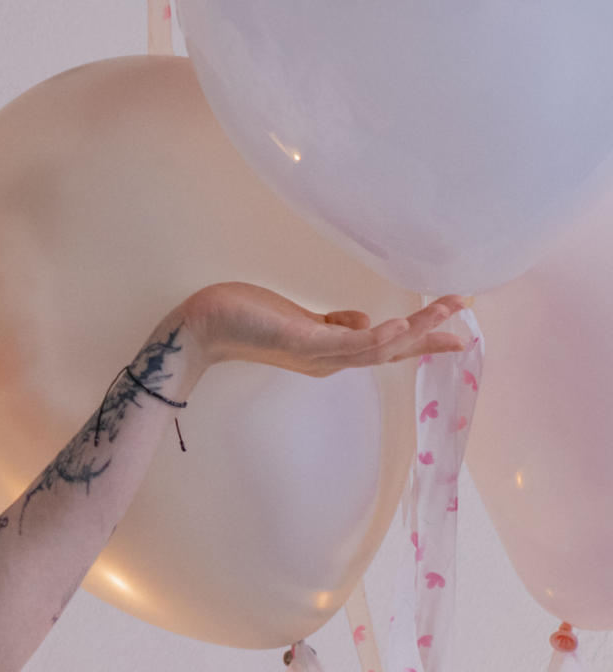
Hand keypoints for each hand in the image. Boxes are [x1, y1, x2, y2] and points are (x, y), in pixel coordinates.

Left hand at [172, 281, 472, 378]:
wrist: (203, 325)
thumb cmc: (247, 317)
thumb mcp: (301, 319)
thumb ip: (334, 323)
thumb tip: (367, 318)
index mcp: (334, 351)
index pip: (388, 346)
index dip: (424, 339)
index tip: (460, 329)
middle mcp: (331, 359)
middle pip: (393, 350)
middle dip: (432, 334)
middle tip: (467, 317)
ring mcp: (318, 353)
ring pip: (379, 347)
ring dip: (415, 331)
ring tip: (444, 312)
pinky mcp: (302, 342)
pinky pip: (346, 343)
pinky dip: (375, 336)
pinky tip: (397, 326)